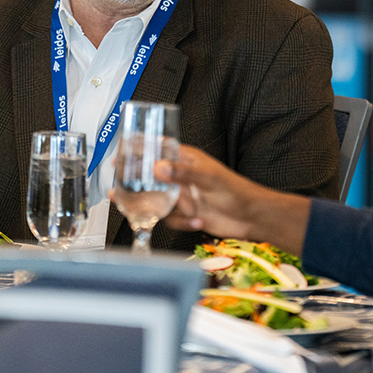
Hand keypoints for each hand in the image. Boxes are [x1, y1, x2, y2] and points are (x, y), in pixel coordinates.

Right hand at [155, 144, 310, 254]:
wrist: (250, 218)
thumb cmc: (236, 191)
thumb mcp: (209, 179)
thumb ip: (182, 173)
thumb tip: (157, 167)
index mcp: (186, 159)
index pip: (158, 150)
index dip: (140, 152)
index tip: (122, 156)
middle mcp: (180, 176)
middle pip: (151, 179)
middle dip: (149, 190)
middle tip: (145, 195)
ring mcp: (181, 196)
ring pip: (158, 203)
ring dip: (173, 211)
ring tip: (191, 210)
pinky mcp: (184, 214)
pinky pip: (170, 219)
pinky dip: (182, 223)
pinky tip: (198, 221)